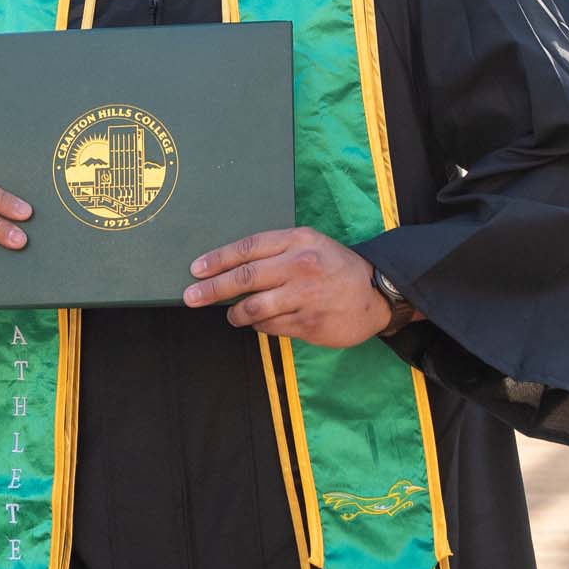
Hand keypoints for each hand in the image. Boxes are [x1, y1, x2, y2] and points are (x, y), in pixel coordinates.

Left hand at [182, 228, 392, 347]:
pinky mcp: (310, 324)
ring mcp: (305, 297)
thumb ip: (275, 251)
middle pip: (245, 278)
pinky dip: (259, 326)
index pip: (248, 248)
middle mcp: (299, 266)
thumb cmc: (333, 266)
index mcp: (297, 241)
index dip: (218, 259)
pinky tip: (260, 322)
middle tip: (191, 297)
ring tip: (232, 315)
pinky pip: (272, 327)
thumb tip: (232, 267)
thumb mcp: (309, 244)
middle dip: (212, 289)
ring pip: (255, 307)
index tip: (196, 270)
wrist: (377, 291)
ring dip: (236, 313)